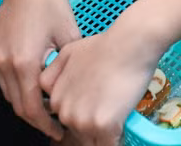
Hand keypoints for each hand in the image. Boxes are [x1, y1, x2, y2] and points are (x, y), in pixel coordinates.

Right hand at [0, 0, 80, 139]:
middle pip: (16, 104)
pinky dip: (15, 83)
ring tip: (44, 106)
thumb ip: (68, 68)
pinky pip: (1, 74)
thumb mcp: (70, 36)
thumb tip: (76, 91)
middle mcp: (2, 60)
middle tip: (53, 124)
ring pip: (7, 91)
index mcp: (24, 62)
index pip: (31, 108)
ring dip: (24, 101)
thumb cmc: (53, 3)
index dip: (45, 125)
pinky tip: (32, 82)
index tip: (58, 132)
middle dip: (35, 118)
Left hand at [40, 14, 168, 145]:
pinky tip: (123, 126)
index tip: (96, 107)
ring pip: (93, 140)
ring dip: (105, 133)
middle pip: (80, 132)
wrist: (130, 44)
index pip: (68, 119)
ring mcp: (82, 120)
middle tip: (110, 107)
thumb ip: (54, 74)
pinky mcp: (102, 126)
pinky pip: (108, 145)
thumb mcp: (68, 53)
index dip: (85, 114)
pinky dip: (116, 140)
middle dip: (94, 125)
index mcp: (55, 97)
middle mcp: (64, 111)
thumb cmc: (106, 45)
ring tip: (118, 114)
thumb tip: (50, 88)